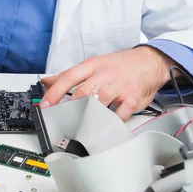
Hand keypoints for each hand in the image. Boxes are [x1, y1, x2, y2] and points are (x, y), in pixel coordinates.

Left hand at [40, 46, 174, 120]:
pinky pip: (119, 114)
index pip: (67, 78)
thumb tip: (46, 81)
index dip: (53, 93)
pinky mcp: (131, 98)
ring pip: (99, 104)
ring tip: (77, 129)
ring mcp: (118, 87)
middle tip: (58, 123)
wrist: (149, 62)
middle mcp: (103, 76)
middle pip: (81, 93)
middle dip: (68, 109)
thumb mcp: (92, 64)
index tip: (43, 107)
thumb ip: (68, 74)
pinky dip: (111, 123)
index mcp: (91, 66)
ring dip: (87, 118)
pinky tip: (103, 128)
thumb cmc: (118, 65)